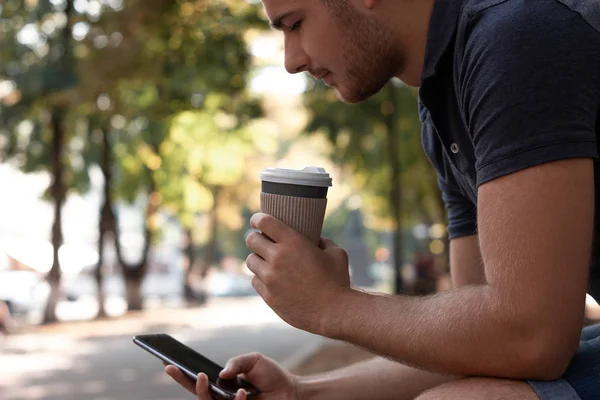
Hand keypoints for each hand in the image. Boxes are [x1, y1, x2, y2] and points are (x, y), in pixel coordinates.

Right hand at [164, 353, 298, 399]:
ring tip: (204, 376)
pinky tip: (244, 391)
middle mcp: (223, 397)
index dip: (182, 373)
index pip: (198, 379)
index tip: (167, 362)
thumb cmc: (272, 376)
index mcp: (223, 383)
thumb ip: (236, 362)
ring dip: (203, 392)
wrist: (291, 391)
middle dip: (182, 381)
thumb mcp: (254, 360)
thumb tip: (220, 373)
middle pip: (196, 393)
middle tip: (175, 368)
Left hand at [245, 213, 351, 334]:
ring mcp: (270, 278)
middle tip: (261, 240)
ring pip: (250, 261)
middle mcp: (277, 258)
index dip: (258, 219)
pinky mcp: (268, 296)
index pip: (264, 222)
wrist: (334, 312)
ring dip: (257, 259)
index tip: (257, 221)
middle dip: (255, 238)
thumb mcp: (336, 253)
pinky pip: (255, 281)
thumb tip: (316, 240)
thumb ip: (323, 242)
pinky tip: (270, 278)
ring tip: (265, 261)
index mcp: (293, 242)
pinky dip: (260, 278)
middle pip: (252, 240)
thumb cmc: (338, 281)